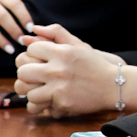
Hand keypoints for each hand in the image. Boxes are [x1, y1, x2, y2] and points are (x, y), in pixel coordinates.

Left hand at [14, 24, 136, 117]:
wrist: (113, 86)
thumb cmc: (94, 64)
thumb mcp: (78, 45)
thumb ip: (56, 33)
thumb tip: (33, 29)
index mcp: (61, 52)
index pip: (30, 50)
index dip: (32, 56)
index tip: (40, 61)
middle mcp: (58, 69)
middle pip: (23, 71)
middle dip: (26, 74)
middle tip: (34, 77)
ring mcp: (59, 88)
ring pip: (25, 91)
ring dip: (30, 91)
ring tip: (39, 91)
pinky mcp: (62, 103)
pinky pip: (36, 106)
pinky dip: (38, 106)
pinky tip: (44, 102)